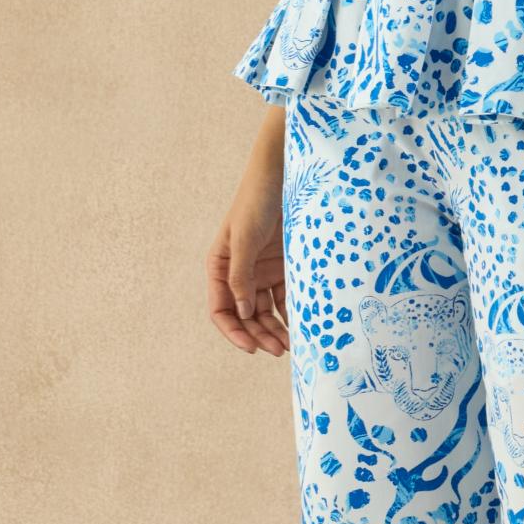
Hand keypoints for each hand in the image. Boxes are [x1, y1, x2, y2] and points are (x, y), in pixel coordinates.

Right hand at [207, 166, 289, 357]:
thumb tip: (242, 312)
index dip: (233, 331)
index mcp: (221, 266)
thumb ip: (241, 275)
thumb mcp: (245, 237)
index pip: (221, 309)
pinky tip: (303, 325)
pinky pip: (286, 296)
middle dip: (259, 334)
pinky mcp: (284, 266)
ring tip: (291, 344)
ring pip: (266, 310)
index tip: (251, 347)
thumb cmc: (257, 200)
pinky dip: (292, 312)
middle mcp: (239, 273)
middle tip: (279, 349)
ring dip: (276, 329)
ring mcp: (262, 271)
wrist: (285, 174)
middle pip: (245, 315)